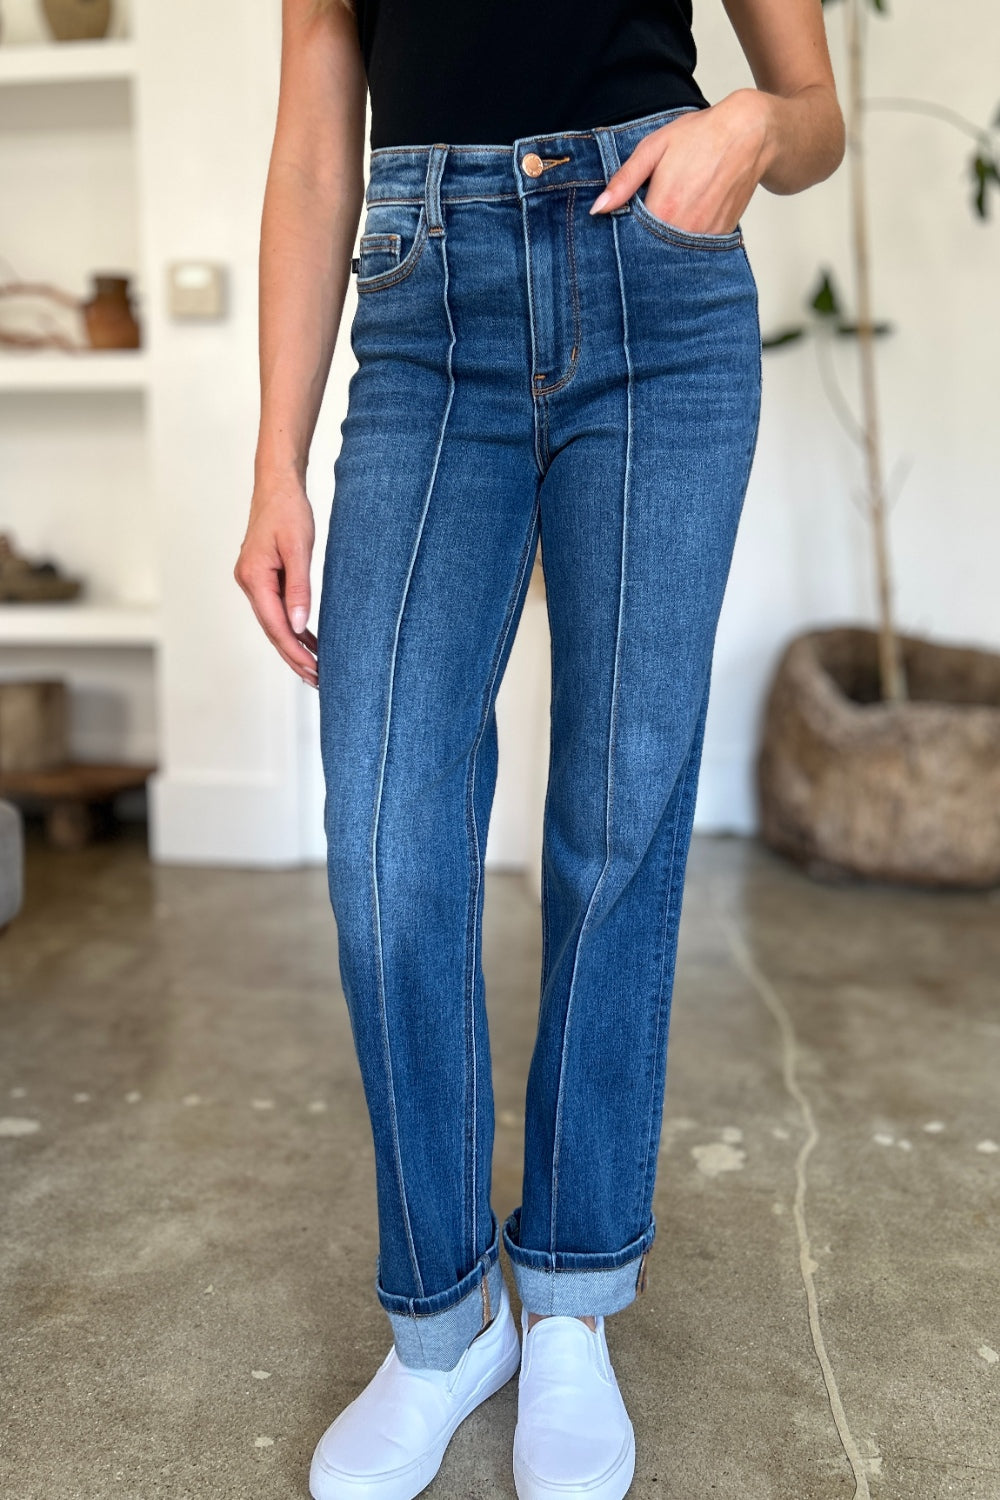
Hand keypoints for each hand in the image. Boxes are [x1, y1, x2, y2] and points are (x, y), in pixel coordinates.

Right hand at [234, 470, 318, 687]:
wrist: (277, 486)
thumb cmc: (289, 511)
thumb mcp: (299, 549)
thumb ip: (299, 588)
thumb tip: (299, 626)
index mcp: (254, 578)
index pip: (276, 626)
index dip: (295, 651)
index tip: (314, 669)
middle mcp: (249, 583)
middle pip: (273, 630)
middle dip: (295, 657)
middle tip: (317, 680)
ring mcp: (253, 581)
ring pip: (275, 623)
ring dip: (295, 646)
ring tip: (316, 668)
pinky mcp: (263, 578)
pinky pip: (278, 609)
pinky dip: (293, 627)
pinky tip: (309, 641)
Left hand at [589, 89, 774, 235]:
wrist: (750, 134)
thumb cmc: (700, 136)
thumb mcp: (654, 148)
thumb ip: (624, 180)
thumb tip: (598, 209)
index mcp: (664, 208)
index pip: (631, 240)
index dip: (623, 235)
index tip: (620, 226)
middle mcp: (686, 229)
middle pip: (652, 251)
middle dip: (643, 242)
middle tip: (643, 222)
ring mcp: (706, 236)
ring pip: (675, 253)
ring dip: (665, 243)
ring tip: (668, 216)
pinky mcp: (722, 237)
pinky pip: (696, 249)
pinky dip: (685, 241)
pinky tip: (685, 219)